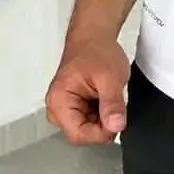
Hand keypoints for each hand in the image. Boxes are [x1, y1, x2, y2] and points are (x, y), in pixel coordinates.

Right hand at [46, 29, 129, 144]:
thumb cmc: (96, 51)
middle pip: (82, 135)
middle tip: (112, 104)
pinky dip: (101, 114)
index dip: (101, 134)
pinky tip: (102, 98)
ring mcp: (64, 109)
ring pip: (87, 130)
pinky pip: (89, 122)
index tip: (116, 123)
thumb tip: (116, 126)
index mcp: (59, 101)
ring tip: (105, 96)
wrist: (93, 38)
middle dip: (101, 125)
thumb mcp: (110, 78)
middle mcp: (57, 108)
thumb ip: (113, 104)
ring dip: (102, 119)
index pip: (78, 135)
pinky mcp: (72, 109)